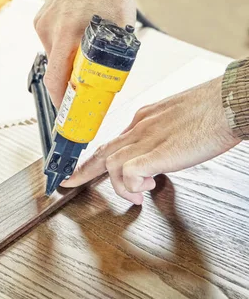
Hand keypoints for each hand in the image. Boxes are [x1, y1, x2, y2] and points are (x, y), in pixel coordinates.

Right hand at [34, 0, 135, 107]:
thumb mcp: (120, 32)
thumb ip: (113, 60)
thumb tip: (108, 89)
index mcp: (68, 32)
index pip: (56, 80)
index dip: (60, 101)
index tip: (65, 113)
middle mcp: (50, 28)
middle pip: (54, 71)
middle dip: (68, 83)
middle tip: (83, 88)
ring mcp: (43, 22)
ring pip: (53, 57)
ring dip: (67, 62)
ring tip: (86, 52)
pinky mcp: (41, 17)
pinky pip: (51, 42)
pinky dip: (63, 47)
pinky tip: (78, 37)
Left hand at [62, 77, 239, 204]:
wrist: (229, 102)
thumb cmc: (212, 110)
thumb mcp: (178, 119)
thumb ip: (163, 135)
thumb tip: (159, 155)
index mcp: (145, 118)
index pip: (112, 139)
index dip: (93, 157)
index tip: (81, 169)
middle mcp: (140, 127)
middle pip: (102, 151)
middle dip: (83, 171)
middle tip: (70, 183)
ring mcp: (147, 138)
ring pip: (110, 163)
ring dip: (119, 185)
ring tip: (137, 195)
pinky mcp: (157, 152)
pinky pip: (128, 172)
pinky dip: (131, 184)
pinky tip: (145, 188)